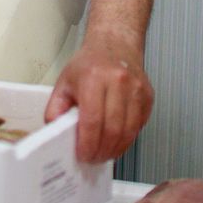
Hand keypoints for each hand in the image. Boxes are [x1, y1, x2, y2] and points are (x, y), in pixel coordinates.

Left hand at [44, 32, 152, 163]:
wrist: (115, 43)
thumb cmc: (90, 63)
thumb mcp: (64, 82)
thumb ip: (56, 109)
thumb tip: (55, 132)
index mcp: (93, 78)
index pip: (92, 122)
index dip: (88, 145)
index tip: (83, 155)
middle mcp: (118, 82)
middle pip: (113, 130)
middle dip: (102, 151)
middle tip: (94, 158)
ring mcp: (136, 89)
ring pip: (129, 132)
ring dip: (117, 149)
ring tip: (105, 153)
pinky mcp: (148, 95)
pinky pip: (140, 126)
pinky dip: (129, 138)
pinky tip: (118, 139)